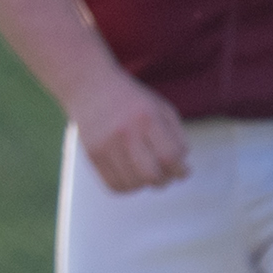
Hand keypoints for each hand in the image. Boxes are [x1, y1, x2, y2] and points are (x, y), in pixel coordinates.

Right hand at [70, 72, 190, 191]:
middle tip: (167, 176)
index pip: (170, 156)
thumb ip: (176, 135)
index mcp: (147, 117)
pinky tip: (132, 176)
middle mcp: (125, 132)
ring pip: (133, 184)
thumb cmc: (130, 98)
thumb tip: (180, 164)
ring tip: (148, 174)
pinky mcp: (93, 155)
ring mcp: (106, 145)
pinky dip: (128, 187)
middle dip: (165, 180)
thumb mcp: (160, 107)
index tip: (183, 172)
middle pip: (152, 174)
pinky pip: (114, 185)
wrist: (90, 85)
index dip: (181, 170)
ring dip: (146, 184)